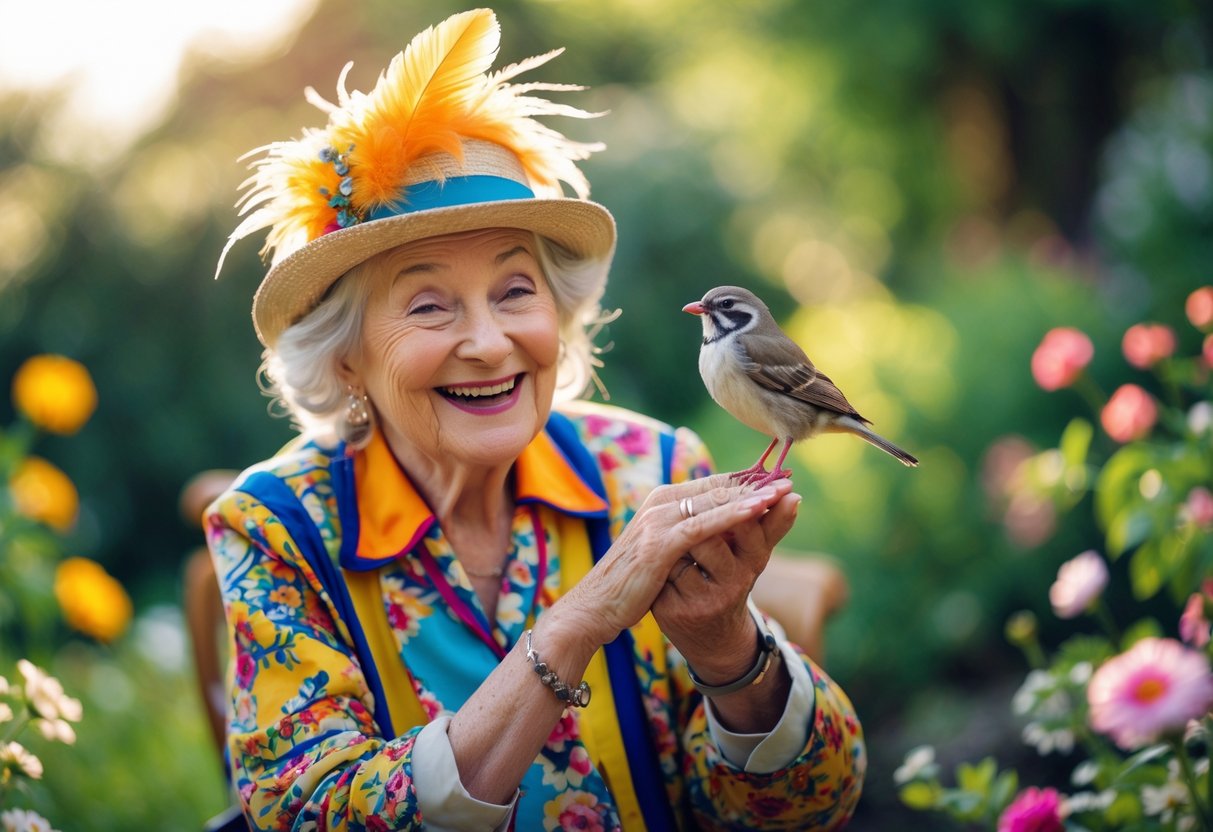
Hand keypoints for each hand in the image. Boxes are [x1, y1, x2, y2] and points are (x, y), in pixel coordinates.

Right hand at [553, 475, 794, 653]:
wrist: (595, 607)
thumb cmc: (631, 583)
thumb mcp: (665, 553)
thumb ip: (688, 534)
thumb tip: (715, 527)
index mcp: (661, 502)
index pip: (712, 485)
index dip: (746, 481)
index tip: (778, 479)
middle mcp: (660, 503)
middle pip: (717, 488)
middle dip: (755, 483)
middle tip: (788, 478)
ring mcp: (658, 521)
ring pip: (714, 502)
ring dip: (751, 494)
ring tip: (783, 489)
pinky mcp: (660, 543)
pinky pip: (704, 526)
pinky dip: (733, 515)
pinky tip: (758, 510)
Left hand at [651, 489, 800, 683]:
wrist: (713, 639)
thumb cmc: (732, 582)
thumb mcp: (753, 557)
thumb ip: (772, 525)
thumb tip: (795, 494)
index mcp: (751, 567)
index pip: (746, 528)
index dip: (736, 505)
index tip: (720, 490)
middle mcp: (730, 587)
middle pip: (711, 539)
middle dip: (700, 521)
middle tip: (693, 508)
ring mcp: (699, 600)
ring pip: (681, 553)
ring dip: (679, 539)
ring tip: (678, 534)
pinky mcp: (671, 610)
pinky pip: (662, 571)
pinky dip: (662, 560)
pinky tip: (662, 560)